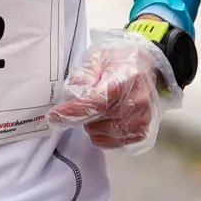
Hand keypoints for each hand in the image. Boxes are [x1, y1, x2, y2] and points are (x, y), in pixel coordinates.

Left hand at [47, 27, 175, 150]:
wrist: (147, 70)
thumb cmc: (119, 62)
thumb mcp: (97, 57)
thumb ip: (83, 74)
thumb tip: (73, 96)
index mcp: (126, 79)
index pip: (97, 102)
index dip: (73, 111)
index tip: (53, 116)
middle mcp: (137, 103)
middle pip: (96, 121)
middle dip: (80, 114)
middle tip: (84, 101)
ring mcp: (141, 120)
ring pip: (100, 134)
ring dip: (91, 124)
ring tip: (98, 109)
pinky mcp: (141, 133)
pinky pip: (110, 143)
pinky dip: (101, 134)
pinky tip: (104, 120)